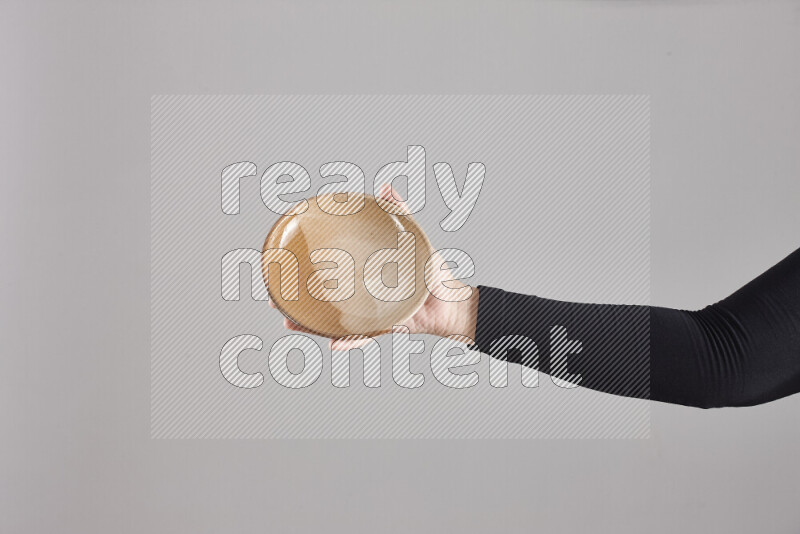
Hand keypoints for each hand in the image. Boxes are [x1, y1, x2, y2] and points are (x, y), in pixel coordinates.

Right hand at [269, 184, 479, 349]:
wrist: (453, 299)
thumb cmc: (434, 271)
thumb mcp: (414, 237)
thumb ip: (399, 213)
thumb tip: (386, 187)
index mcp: (363, 274)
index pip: (329, 271)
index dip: (304, 270)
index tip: (282, 265)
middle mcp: (361, 296)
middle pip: (322, 299)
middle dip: (296, 301)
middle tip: (275, 298)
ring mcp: (370, 313)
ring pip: (333, 321)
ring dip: (312, 324)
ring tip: (292, 324)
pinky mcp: (385, 327)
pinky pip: (364, 336)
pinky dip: (350, 341)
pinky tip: (334, 345)